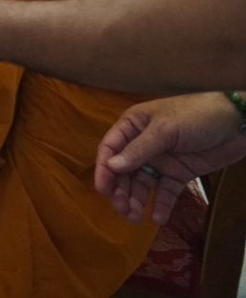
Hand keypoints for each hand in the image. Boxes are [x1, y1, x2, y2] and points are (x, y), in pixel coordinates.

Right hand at [96, 93, 245, 224]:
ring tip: (135, 218)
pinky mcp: (180, 174)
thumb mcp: (164, 130)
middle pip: (125, 170)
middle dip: (121, 190)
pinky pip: (166, 192)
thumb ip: (139, 150)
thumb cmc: (195, 116)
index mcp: (134, 126)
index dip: (104, 168)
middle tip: (123, 209)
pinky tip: (157, 218)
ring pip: (143, 184)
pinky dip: (161, 205)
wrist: (236, 122)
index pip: (111, 148)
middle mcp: (143, 145)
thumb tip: (111, 167)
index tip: (103, 189)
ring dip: (137, 200)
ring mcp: (162, 161)